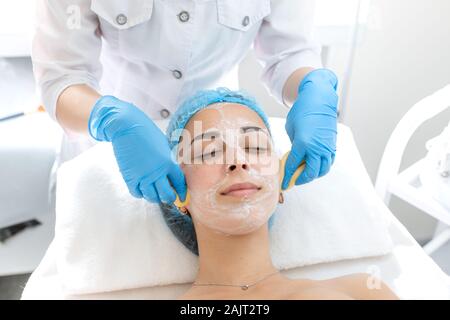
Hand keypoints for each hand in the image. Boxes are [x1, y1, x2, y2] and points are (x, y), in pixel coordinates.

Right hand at [88, 95, 186, 202]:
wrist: (127, 127)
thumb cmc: (147, 133)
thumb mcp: (164, 145)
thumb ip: (169, 160)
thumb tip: (172, 173)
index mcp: (169, 162)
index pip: (179, 183)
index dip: (181, 192)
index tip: (182, 197)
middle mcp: (157, 172)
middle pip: (167, 194)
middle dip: (170, 198)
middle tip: (169, 198)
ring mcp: (143, 176)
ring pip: (152, 197)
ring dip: (155, 198)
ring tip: (156, 195)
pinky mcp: (130, 178)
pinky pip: (137, 193)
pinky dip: (141, 194)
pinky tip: (143, 190)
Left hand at [282, 69, 338, 188]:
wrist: (319, 99)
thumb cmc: (301, 111)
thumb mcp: (291, 129)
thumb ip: (293, 145)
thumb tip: (295, 157)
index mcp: (302, 143)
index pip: (293, 166)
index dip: (287, 176)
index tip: (283, 183)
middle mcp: (316, 147)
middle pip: (310, 173)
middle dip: (301, 180)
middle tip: (293, 181)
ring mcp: (326, 147)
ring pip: (323, 170)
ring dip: (313, 175)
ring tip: (304, 175)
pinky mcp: (333, 144)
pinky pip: (329, 162)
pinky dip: (322, 167)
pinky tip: (315, 166)